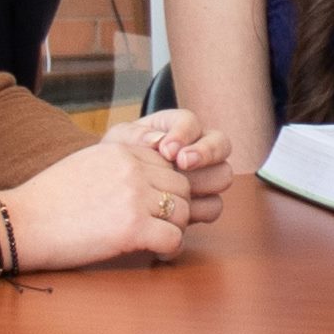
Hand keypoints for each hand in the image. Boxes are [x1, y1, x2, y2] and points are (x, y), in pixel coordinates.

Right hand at [1, 136, 200, 270]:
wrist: (23, 222)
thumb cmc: (48, 199)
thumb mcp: (87, 163)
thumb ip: (119, 165)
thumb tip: (145, 179)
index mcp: (122, 151)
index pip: (169, 165)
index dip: (168, 187)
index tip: (160, 205)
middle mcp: (133, 170)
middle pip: (182, 187)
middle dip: (178, 208)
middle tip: (164, 226)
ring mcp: (134, 197)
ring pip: (183, 212)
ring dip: (176, 229)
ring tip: (162, 241)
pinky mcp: (132, 228)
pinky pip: (173, 238)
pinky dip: (171, 250)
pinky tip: (159, 254)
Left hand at [105, 110, 234, 226]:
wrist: (110, 194)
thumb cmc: (116, 162)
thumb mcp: (118, 143)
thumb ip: (135, 136)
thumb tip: (158, 139)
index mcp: (177, 127)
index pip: (191, 122)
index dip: (184, 134)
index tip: (167, 149)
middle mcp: (198, 148)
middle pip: (221, 144)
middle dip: (204, 153)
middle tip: (183, 163)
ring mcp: (204, 176)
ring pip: (223, 175)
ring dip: (204, 182)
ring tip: (178, 190)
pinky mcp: (202, 203)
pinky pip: (214, 206)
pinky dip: (198, 209)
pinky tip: (177, 211)